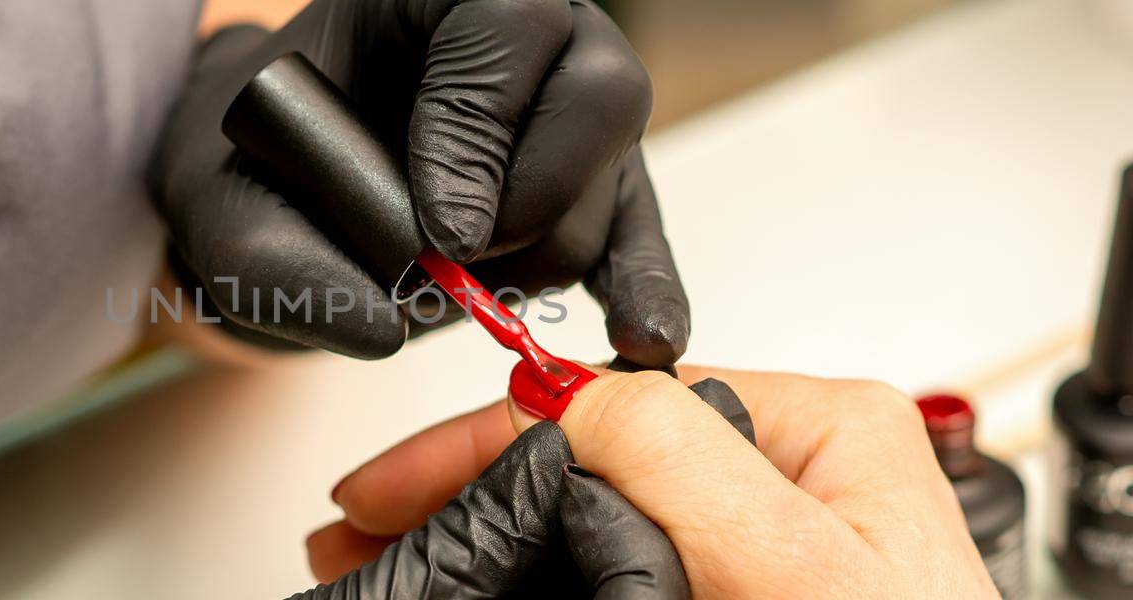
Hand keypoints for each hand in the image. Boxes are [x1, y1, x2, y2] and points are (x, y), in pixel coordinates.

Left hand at [154, 1, 685, 364]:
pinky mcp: (599, 190)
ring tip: (448, 285)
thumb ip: (281, 268)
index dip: (479, 125)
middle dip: (520, 203)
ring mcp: (574, 112)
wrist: (278, 203)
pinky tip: (642, 339)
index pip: (513, 21)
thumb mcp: (227, 216)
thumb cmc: (257, 180)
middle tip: (445, 259)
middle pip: (596, 99)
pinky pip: (639, 238)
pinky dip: (640, 293)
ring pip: (610, 189)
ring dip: (531, 264)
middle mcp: (535, 33)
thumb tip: (380, 328)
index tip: (433, 227)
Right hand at [294, 373, 751, 598]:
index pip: (606, 400)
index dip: (474, 441)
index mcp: (816, 434)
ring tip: (402, 562)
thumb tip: (562, 397)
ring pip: (586, 515)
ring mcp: (764, 545)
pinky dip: (532, 579)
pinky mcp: (739, 598)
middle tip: (364, 530)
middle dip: (461, 490)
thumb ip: (677, 460)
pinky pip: (612, 570)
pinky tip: (487, 590)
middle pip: (580, 453)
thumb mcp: (794, 570)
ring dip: (485, 534)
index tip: (380, 490)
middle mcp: (792, 479)